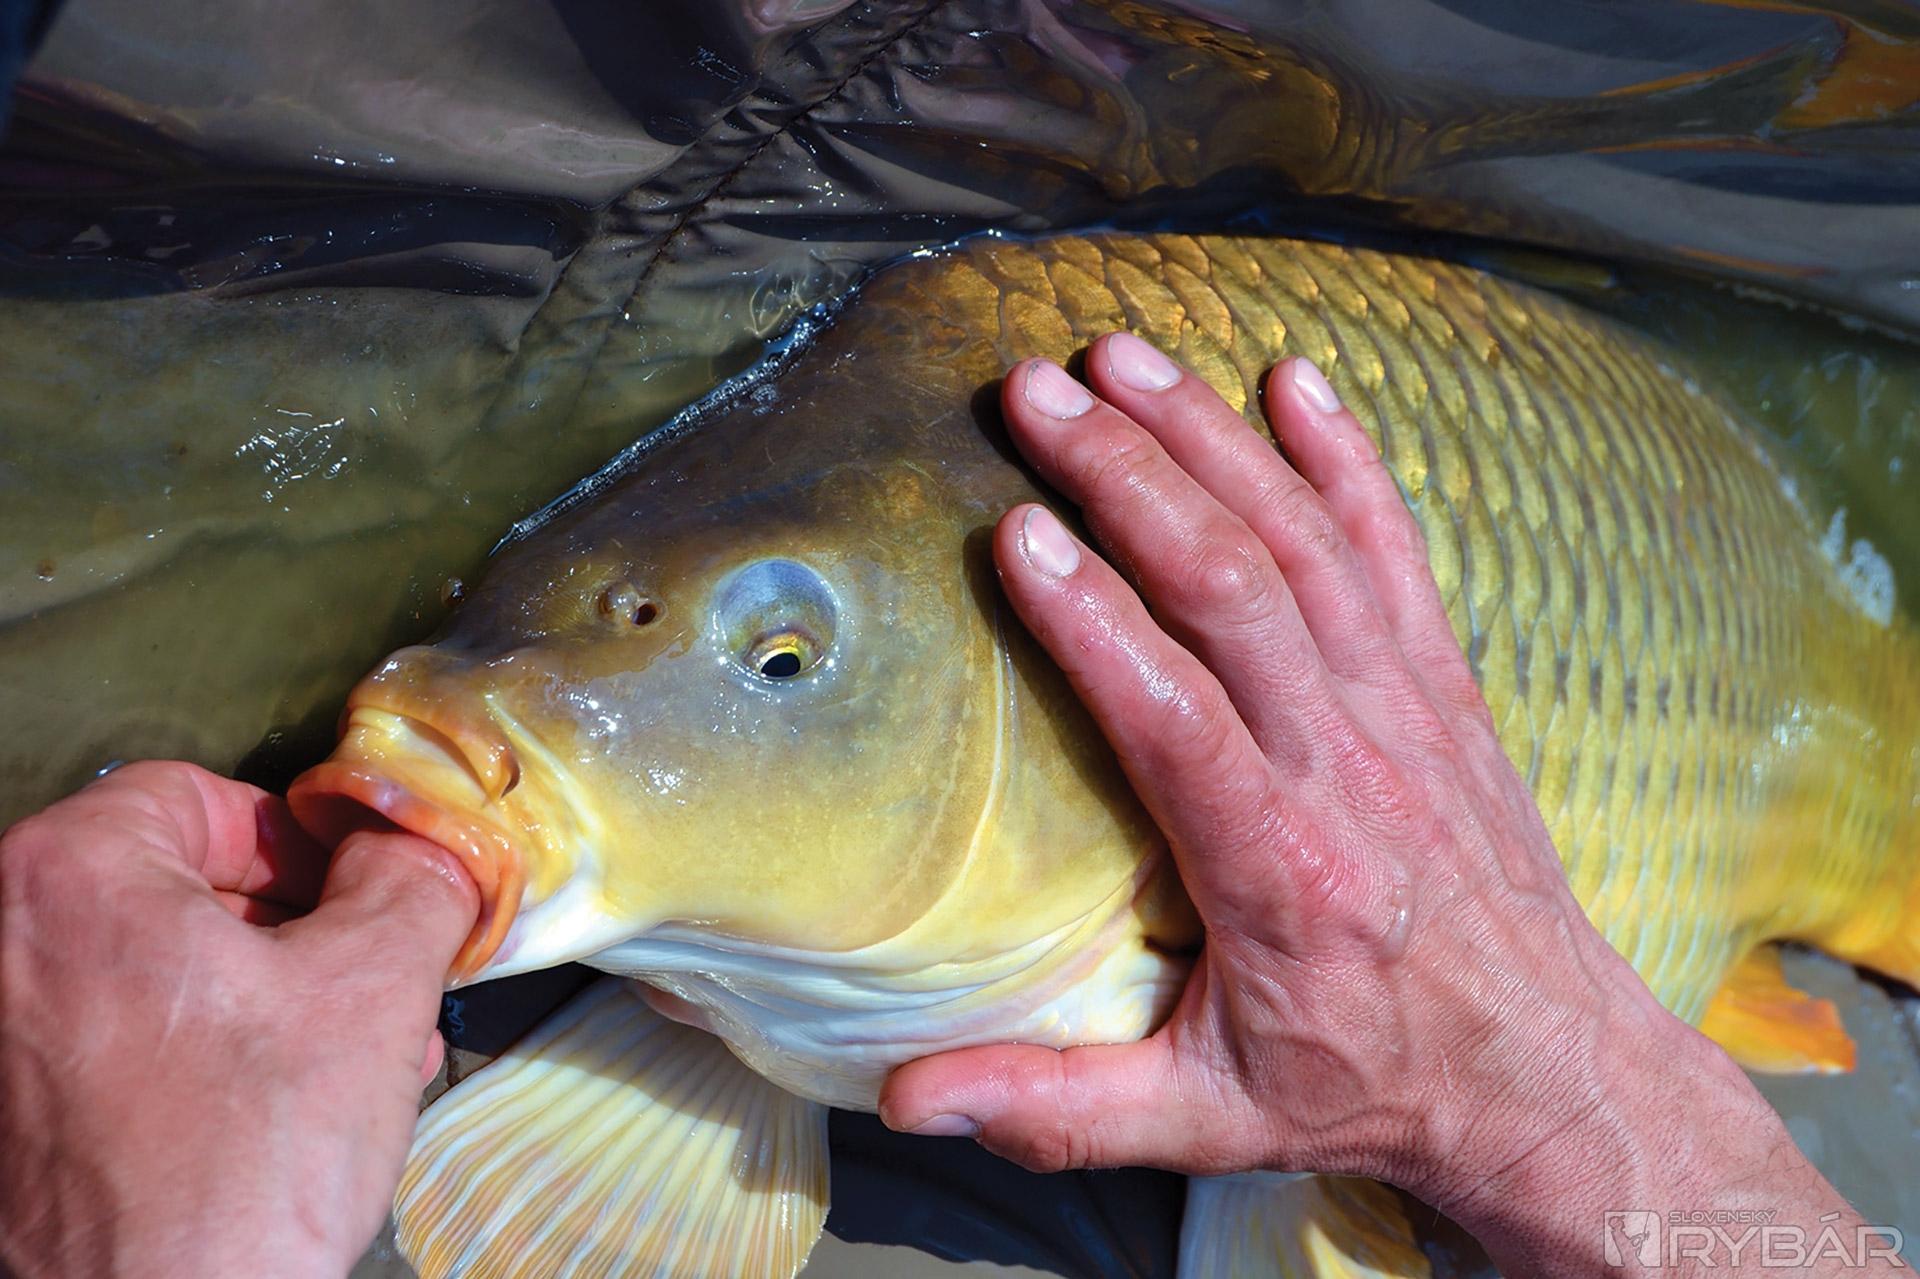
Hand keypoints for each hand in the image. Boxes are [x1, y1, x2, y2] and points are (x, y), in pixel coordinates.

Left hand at [0, 761, 475, 1278]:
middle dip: (292, 934)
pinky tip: (278, 1112)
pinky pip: (112, 1047)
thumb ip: (411, 881)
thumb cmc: (234, 1177)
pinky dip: (196, 1059)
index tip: (353, 892)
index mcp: (66, 881)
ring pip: (150, 972)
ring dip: (259, 1000)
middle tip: (364, 981)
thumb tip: (416, 849)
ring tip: (344, 1059)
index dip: (298, 840)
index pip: (196, 794)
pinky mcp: (6, 1125)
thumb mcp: (375, 987)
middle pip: (171, 885)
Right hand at [879, 335, 1869, 1273]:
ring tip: (1123, 354)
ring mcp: (1404, 710)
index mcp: (1273, 863)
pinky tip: (1295, 378)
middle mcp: (1346, 763)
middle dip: (1127, 473)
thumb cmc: (1367, 1080)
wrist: (1549, 1071)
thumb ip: (1056, 1108)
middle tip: (1033, 390)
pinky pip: (1396, 550)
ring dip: (1210, 438)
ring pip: (1304, 544)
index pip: (1170, 711)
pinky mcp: (1444, 686)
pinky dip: (1348, 457)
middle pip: (1232, 586)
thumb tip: (907, 1102)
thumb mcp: (1205, 1121)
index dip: (1090, 616)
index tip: (1013, 530)